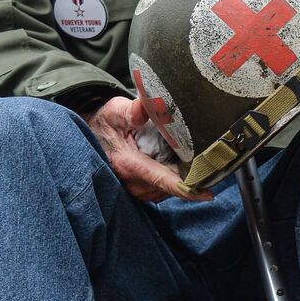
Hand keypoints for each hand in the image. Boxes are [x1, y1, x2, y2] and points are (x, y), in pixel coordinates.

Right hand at [87, 97, 214, 203]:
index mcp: (129, 165)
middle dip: (188, 177)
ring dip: (179, 178)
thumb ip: (132, 111)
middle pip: (170, 186)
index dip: (185, 189)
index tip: (207, 194)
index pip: (162, 180)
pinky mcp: (138, 190)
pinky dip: (171, 179)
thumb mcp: (116, 111)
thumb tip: (146, 105)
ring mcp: (135, 189)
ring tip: (187, 158)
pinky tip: (176, 163)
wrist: (91, 135)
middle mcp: (132, 183)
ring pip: (167, 189)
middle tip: (205, 160)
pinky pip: (161, 189)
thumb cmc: (107, 122)